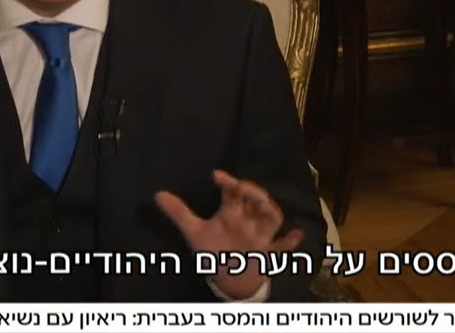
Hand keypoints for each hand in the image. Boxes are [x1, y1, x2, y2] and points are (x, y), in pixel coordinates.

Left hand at [155, 170, 303, 299]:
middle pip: (256, 201)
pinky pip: (281, 248)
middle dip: (252, 192)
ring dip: (270, 210)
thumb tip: (156, 194)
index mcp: (232, 212)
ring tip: (265, 203)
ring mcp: (259, 237)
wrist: (230, 278)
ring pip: (271, 219)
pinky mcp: (266, 254)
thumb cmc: (215, 250)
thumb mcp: (194, 232)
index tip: (216, 175)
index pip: (233, 192)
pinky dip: (290, 242)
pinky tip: (297, 235)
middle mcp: (248, 221)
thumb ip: (178, 213)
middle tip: (241, 186)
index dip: (227, 182)